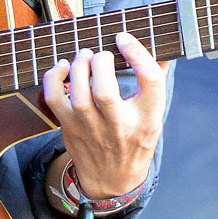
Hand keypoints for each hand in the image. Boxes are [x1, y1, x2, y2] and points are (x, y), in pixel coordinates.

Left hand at [41, 31, 170, 197]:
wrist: (112, 180)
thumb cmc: (135, 139)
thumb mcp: (154, 115)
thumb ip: (155, 80)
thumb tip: (163, 46)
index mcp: (147, 119)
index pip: (150, 82)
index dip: (138, 54)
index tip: (124, 38)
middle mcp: (119, 126)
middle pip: (105, 91)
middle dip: (101, 62)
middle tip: (102, 54)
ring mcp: (91, 129)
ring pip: (79, 95)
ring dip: (79, 66)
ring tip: (85, 55)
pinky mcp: (69, 127)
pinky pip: (55, 99)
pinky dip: (54, 77)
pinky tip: (64, 66)